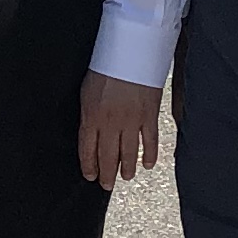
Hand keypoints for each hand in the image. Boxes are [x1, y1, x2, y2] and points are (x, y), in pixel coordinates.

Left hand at [79, 73, 160, 188]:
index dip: (89, 166)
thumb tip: (90, 129)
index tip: (90, 175)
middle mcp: (110, 124)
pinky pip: (150, 142)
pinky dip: (149, 155)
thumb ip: (89, 113)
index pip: (88, 150)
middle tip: (106, 185)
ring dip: (126, 169)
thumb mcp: (87, 90)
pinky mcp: (149, 116)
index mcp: (92, 117)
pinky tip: (147, 164)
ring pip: (128, 154)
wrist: (130, 52)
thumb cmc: (106, 66)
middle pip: (108, 157)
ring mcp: (131, 122)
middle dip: (107, 174)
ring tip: (125, 177)